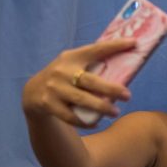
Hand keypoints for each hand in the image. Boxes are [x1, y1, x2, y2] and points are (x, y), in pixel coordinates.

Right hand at [21, 39, 135, 126]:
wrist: (32, 92)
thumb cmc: (64, 77)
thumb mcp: (73, 65)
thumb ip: (93, 64)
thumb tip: (126, 65)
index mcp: (72, 57)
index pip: (96, 49)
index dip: (115, 46)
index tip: (134, 43)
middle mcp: (62, 71)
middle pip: (91, 81)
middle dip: (111, 89)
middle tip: (128, 95)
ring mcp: (54, 88)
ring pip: (82, 100)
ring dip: (101, 107)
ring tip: (115, 112)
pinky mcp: (48, 104)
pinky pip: (70, 116)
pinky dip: (85, 121)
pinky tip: (96, 123)